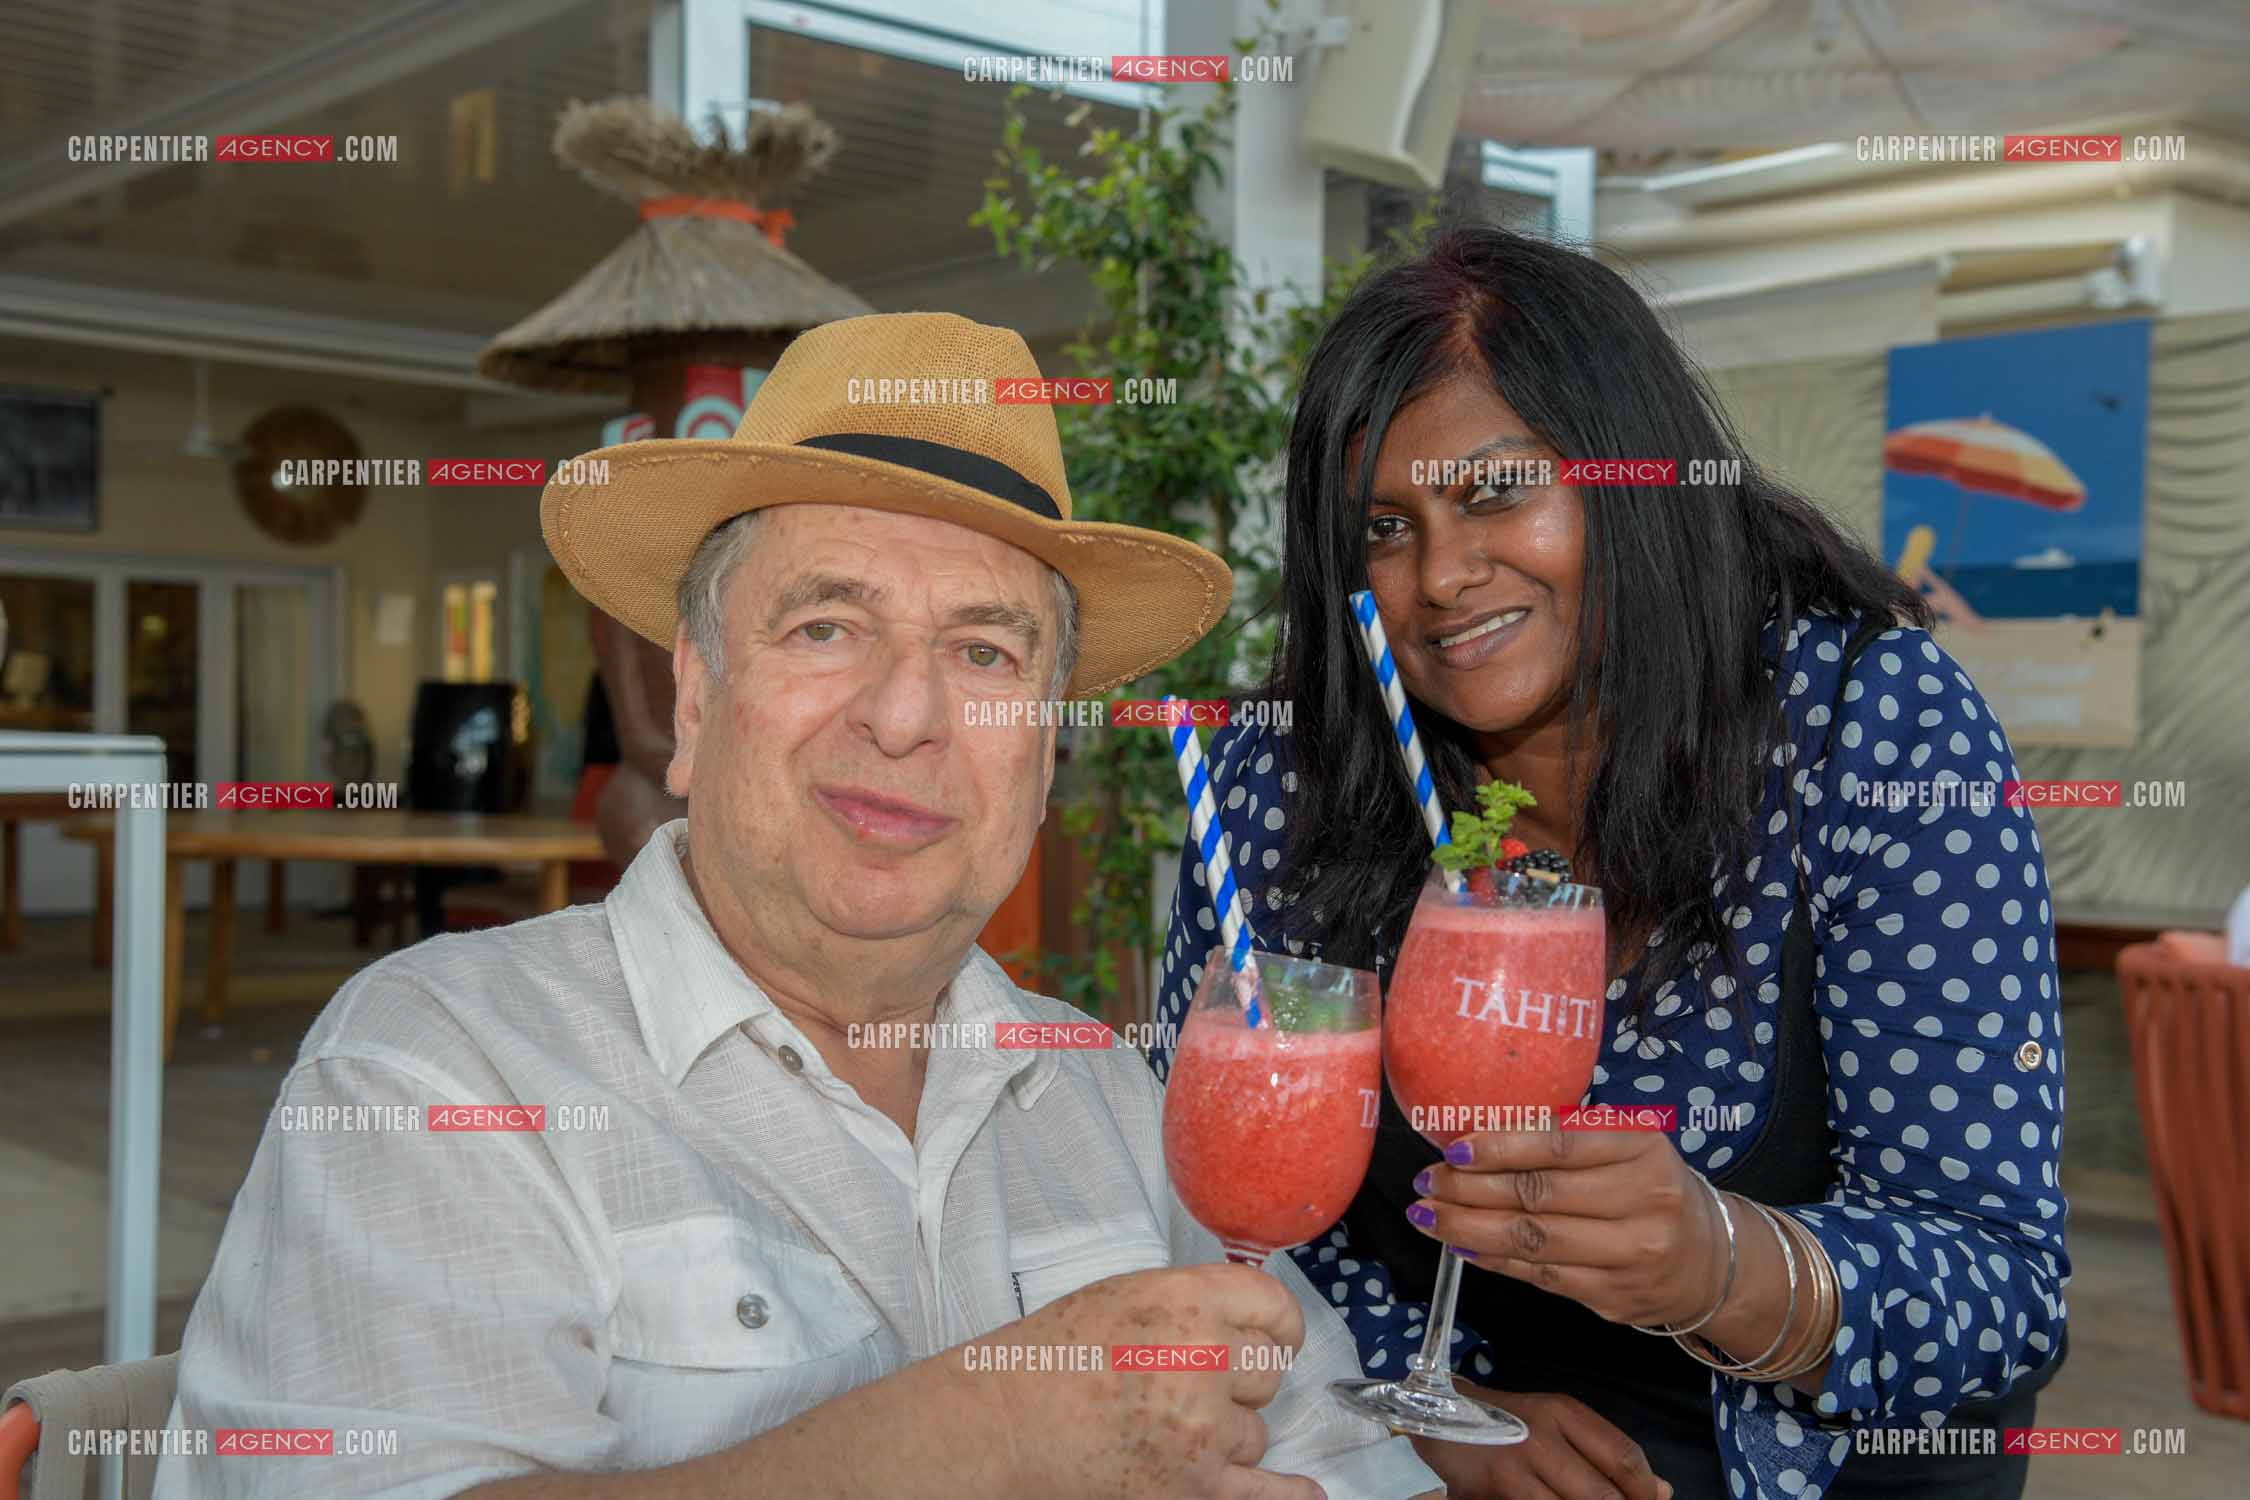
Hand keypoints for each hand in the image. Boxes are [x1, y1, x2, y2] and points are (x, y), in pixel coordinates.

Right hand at [962, 1264, 1321, 1499]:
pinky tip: (1305, 1494)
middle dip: (1239, 1381)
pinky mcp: (1195, 1487)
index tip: (1276, 1338)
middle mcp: (1206, 1359)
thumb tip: (1247, 1324)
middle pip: (1268, 1373)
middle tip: (1185, 1388)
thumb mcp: (1126, 1295)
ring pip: (1255, 1433)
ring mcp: (1204, 1428)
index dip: (1278, 1326)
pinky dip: (1290, 1496)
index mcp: (1188, 1300)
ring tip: (1162, 1428)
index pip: (1273, 1307)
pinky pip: (1267, 1495)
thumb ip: (1193, 1303)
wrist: (1004, 1427)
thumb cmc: (1051, 1359)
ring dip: (1224, 1434)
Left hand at [1409, 1127, 1725, 1328]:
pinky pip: (1540, 1275)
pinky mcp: (1614, 1298)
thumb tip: (1480, 1133)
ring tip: (1429, 1214)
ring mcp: (1631, 1256)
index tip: (1454, 1148)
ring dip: (1469, 1227)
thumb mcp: (1628, 1146)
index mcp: (1642, 1150)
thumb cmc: (1651, 1188)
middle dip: (1470, 1189)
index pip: (1559, 1145)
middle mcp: (1643, 1202)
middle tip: (1428, 1181)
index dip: (1500, 1147)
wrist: (1710, 1261)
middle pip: (1538, 1195)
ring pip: (1533, 1241)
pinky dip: (1494, 1258)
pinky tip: (1463, 1243)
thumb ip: (1568, 1136)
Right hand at [1409, 1385, 1669, 1499]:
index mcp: (1561, 1412)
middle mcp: (1541, 1437)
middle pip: (1603, 1495)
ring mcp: (1516, 1468)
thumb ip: (1604, 1453)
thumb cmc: (1503, 1423)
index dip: (1646, 1491)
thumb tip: (1662, 1491)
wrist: (1432, 1420)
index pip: (1623, 1456)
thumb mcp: (1553, 1423)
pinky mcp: (1496, 1491)